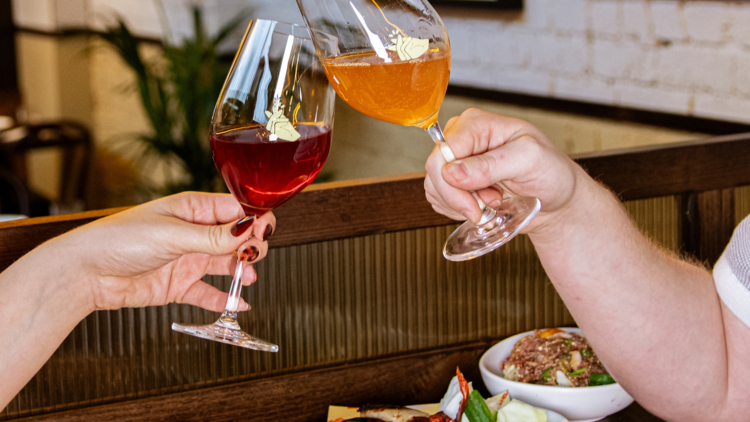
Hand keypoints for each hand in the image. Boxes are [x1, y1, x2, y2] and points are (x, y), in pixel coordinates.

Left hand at [48, 192, 274, 311]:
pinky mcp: (180, 285)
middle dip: (251, 246)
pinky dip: (225, 299)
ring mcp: (188, 259)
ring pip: (227, 264)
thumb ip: (214, 237)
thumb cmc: (120, 240)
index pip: (236, 210)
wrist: (86, 273)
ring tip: (247, 278)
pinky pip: (209, 292)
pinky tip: (238, 303)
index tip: (266, 231)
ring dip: (241, 271)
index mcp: (193, 209)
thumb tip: (250, 230)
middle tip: (254, 255)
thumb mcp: (173, 234)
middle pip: (237, 238)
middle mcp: (194, 233)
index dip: (254, 219)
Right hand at [424, 109, 582, 233]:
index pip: (443, 152)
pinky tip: (482, 206)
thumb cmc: (551, 173)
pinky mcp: (455, 182)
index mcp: (477, 124)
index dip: (453, 184)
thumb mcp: (530, 161)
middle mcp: (463, 139)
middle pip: (435, 171)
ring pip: (435, 188)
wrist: (556, 199)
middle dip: (460, 197)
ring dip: (462, 205)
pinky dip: (458, 210)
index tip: (479, 204)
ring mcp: (457, 161)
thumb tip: (453, 172)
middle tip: (491, 202)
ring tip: (493, 200)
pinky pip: (439, 199)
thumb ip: (491, 164)